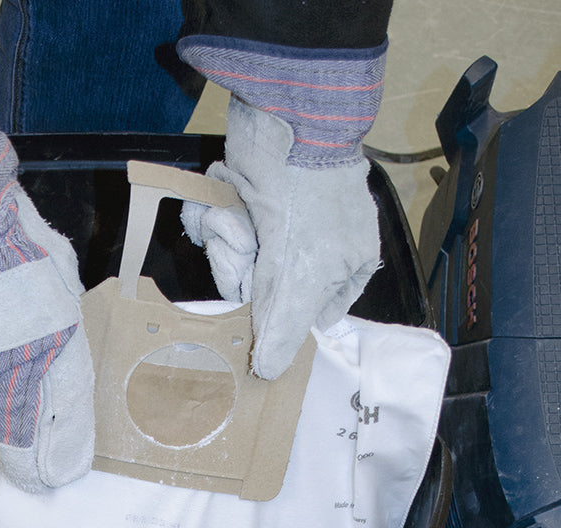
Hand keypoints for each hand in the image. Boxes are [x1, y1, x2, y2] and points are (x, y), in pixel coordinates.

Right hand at [0, 100, 93, 491]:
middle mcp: (4, 376)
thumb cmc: (10, 241)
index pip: (58, 431)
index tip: (55, 474)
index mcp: (50, 353)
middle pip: (10, 444)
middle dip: (15, 454)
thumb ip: (62, 334)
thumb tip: (60, 369)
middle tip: (14, 452)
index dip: (56, 461)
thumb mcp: (60, 285)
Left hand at [187, 99, 379, 378]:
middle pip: (264, 290)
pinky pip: (222, 228)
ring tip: (237, 215)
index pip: (308, 316)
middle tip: (250, 251)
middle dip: (247, 270)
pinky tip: (223, 199)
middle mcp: (315, 246)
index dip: (280, 318)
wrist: (285, 119)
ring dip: (229, 239)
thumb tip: (269, 375)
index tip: (260, 314)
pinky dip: (216, 216)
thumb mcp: (299, 277)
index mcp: (345, 266)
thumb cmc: (307, 201)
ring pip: (238, 259)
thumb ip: (284, 330)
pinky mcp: (247, 199)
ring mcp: (280, 221)